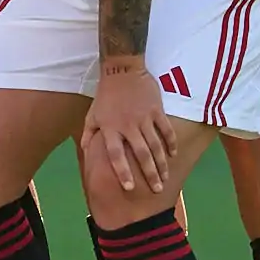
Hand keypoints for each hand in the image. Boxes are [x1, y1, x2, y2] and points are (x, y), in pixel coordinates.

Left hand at [81, 60, 177, 195]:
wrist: (122, 69)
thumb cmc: (105, 95)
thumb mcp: (92, 114)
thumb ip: (89, 135)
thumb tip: (85, 152)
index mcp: (110, 128)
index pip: (116, 155)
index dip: (122, 172)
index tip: (130, 188)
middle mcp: (128, 125)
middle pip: (141, 154)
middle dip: (149, 174)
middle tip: (156, 190)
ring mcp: (144, 118)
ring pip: (156, 145)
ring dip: (162, 163)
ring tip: (165, 177)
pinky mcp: (157, 110)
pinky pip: (166, 130)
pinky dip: (171, 143)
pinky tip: (173, 154)